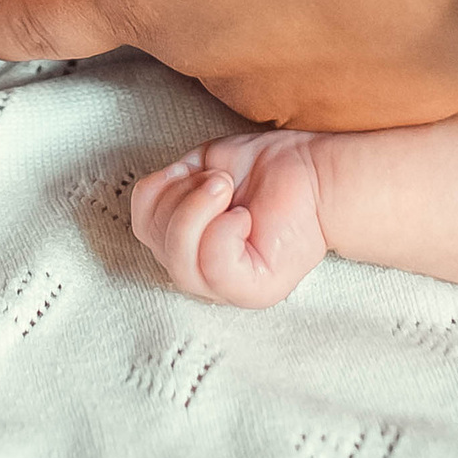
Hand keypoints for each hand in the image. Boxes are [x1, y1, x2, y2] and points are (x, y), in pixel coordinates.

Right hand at [132, 130, 328, 305]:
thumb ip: (170, 184)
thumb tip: (154, 194)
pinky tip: (245, 218)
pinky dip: (222, 230)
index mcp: (186, 243)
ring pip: (179, 258)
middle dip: (181, 197)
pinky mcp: (252, 292)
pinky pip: (213, 265)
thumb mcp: (202, 165)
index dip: (160, 189)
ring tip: (227, 190)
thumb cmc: (267, 169)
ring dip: (198, 209)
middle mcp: (200, 271)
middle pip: (155, 240)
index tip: (196, 172)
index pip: (142, 224)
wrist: (316, 172)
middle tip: (220, 181)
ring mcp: (225, 288)